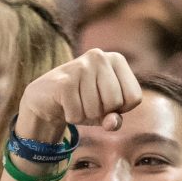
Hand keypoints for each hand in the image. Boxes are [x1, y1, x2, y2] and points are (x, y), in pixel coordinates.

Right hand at [16, 50, 140, 143]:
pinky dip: (72, 117)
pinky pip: (77, 113)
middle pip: (115, 102)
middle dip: (102, 112)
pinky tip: (65, 104)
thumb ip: (115, 119)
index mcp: (117, 60)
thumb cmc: (83, 102)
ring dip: (85, 115)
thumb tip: (112, 123)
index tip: (106, 101)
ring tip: (76, 102)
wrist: (47, 96)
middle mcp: (100, 56)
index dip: (121, 108)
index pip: (134, 97)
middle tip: (88, 102)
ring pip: (95, 109)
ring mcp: (81, 66)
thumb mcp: (104, 112)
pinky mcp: (64, 80)